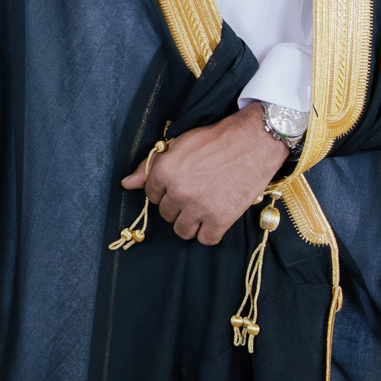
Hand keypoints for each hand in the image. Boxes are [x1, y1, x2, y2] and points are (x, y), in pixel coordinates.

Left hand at [122, 103, 286, 245]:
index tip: (180, 185)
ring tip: (204, 207)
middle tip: (196, 193)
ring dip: (191, 222)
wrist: (253, 142)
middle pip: (166, 214)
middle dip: (178, 206)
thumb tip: (126, 184)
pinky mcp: (220, 220)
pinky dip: (210, 232)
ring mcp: (198, 207)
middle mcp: (178, 191)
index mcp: (164, 171)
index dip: (165, 191)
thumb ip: (150, 166)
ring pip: (182, 231)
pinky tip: (216, 218)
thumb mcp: (178, 146)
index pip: (151, 195)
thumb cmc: (215, 141)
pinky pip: (206, 239)